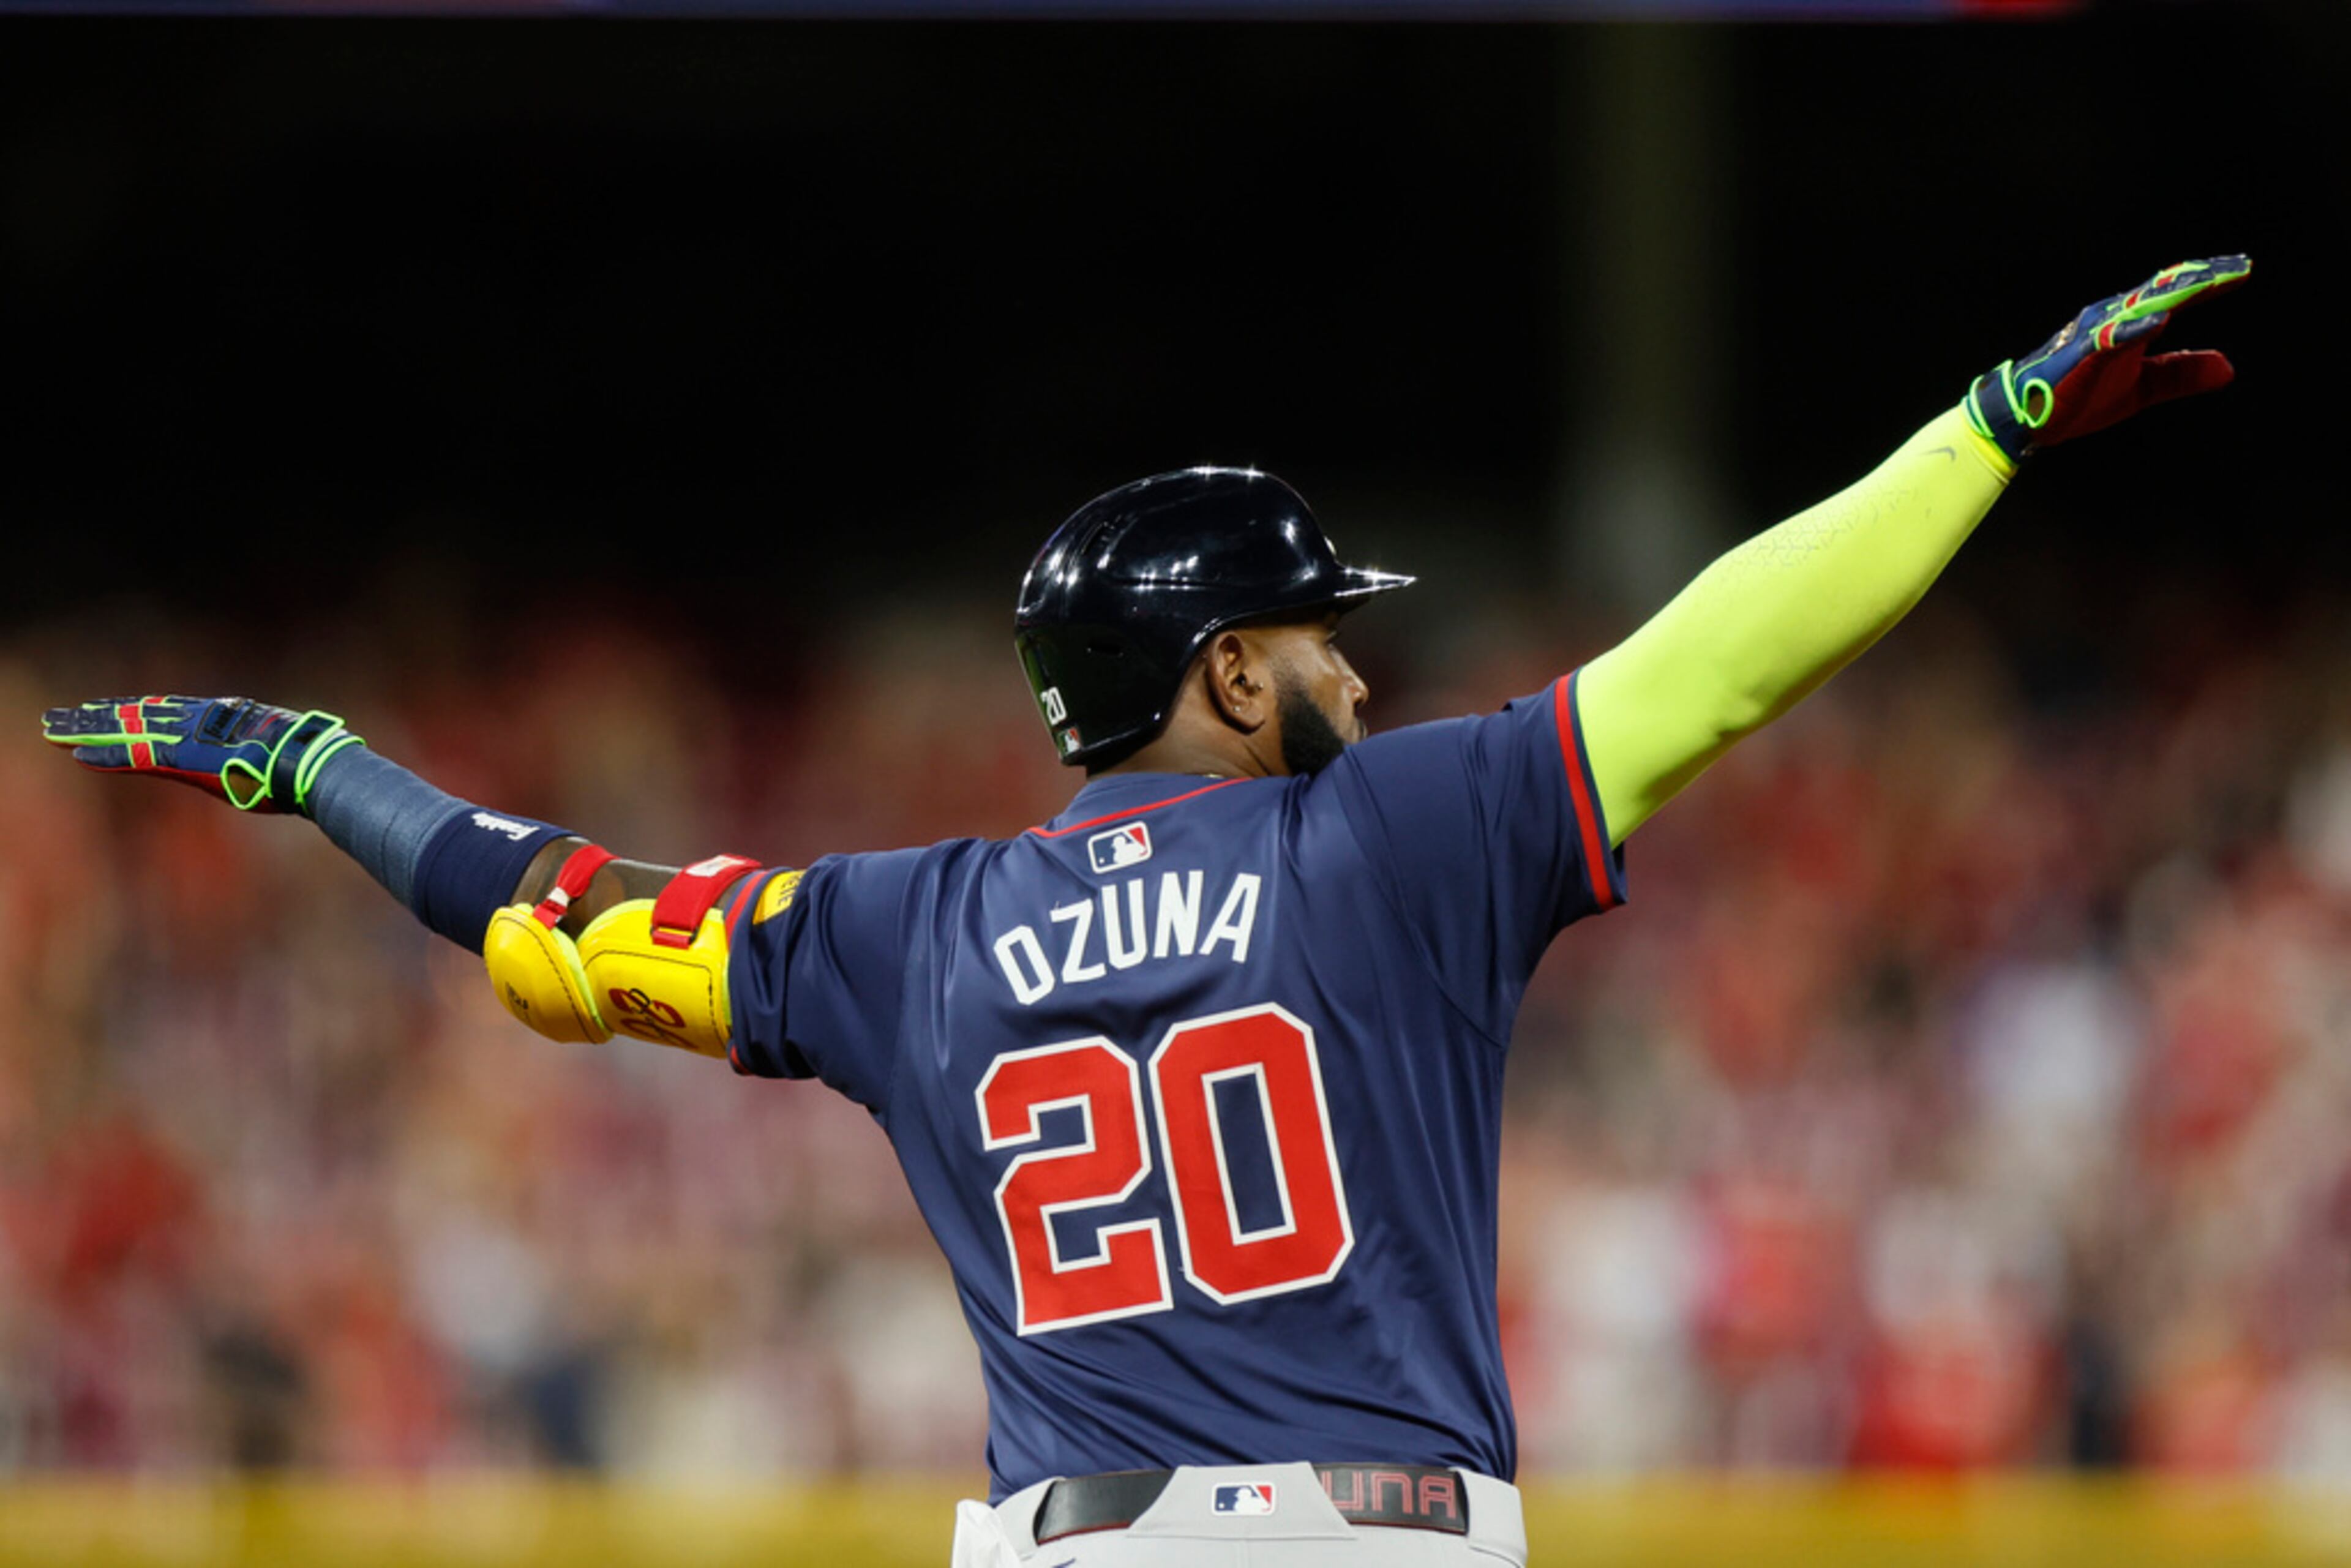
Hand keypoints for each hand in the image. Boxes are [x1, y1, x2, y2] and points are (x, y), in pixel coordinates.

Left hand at [40, 695, 361, 813]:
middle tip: (61, 716)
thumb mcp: (274, 758)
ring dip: (87, 730)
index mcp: (222, 718)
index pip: (166, 710)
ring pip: (128, 729)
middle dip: (98, 716)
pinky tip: (77, 755)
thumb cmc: (304, 768)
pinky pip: (136, 755)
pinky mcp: (185, 757)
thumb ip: (256, 756)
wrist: (311, 766)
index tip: (105, 710)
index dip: (132, 709)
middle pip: (138, 713)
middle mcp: (200, 720)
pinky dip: (107, 756)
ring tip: (53, 728)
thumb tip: (274, 767)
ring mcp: (190, 736)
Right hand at [1966, 255, 2250, 461]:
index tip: (2243, 270)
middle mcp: (2113, 316)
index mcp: (2128, 322)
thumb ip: (2181, 374)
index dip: (2210, 282)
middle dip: (2203, 277)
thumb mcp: (2142, 388)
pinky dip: (2134, 328)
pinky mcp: (2080, 355)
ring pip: (2141, 305)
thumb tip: (2229, 367)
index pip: (2175, 293)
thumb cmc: (2076, 396)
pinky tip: (2159, 321)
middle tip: (2240, 265)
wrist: (2023, 416)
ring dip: (2175, 293)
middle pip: (2164, 289)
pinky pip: (2109, 338)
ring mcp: (2095, 333)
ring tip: (2210, 281)